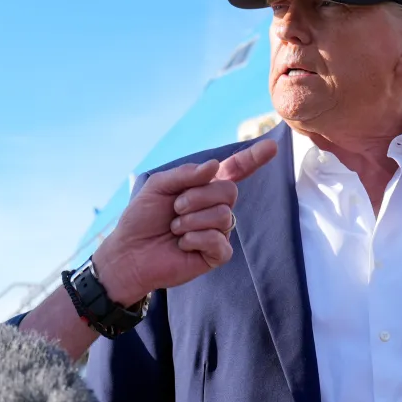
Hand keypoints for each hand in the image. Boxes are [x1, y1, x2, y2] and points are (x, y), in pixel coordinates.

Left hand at [92, 139, 277, 304]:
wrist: (129, 252)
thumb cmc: (141, 218)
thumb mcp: (157, 187)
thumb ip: (185, 174)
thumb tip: (215, 166)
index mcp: (202, 188)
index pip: (234, 171)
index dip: (252, 158)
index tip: (272, 146)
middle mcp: (214, 208)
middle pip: (229, 191)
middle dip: (197, 197)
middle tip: (176, 208)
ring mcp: (217, 231)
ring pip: (223, 215)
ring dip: (191, 220)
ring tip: (174, 229)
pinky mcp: (216, 255)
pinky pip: (219, 241)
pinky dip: (195, 239)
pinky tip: (182, 244)